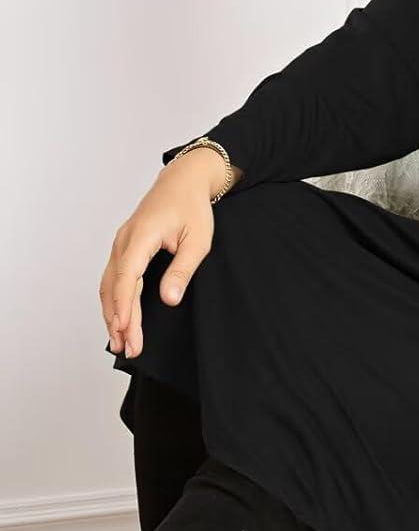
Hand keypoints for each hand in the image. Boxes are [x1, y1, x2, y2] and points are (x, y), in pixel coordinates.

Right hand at [99, 155, 218, 359]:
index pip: (127, 278)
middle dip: (118, 320)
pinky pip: (113, 278)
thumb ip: (182, 270)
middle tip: (127, 349)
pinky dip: (114, 301)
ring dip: (113, 314)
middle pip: (114, 287)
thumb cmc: (192, 207)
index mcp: (141, 236)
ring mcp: (121, 244)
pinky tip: (118, 319)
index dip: (124, 307)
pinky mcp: (124, 248)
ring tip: (120, 343)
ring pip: (109, 285)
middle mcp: (124, 241)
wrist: (183, 181)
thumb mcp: (198, 239)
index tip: (125, 331)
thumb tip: (168, 299)